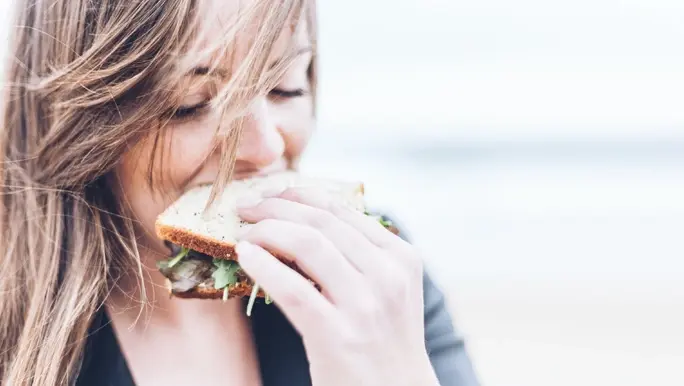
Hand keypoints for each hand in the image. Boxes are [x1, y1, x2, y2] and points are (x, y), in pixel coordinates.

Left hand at [235, 188, 439, 385]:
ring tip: (244, 233)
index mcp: (400, 256)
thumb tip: (304, 219)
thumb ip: (360, 255)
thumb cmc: (382, 341)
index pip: (341, 209)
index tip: (271, 194)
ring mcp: (365, 305)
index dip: (299, 194)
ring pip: (308, 243)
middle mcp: (387, 275)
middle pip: (321, 221)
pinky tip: (245, 256)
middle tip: (247, 208)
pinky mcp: (337, 335)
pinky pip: (291, 288)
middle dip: (276, 206)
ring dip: (266, 230)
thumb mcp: (387, 290)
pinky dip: (262, 265)